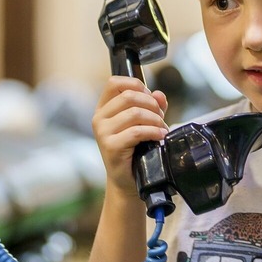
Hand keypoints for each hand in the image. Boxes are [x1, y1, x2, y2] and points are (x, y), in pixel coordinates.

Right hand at [92, 76, 168, 196]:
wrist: (128, 179)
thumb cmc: (135, 148)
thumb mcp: (144, 122)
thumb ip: (152, 105)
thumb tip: (159, 94)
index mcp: (103, 108)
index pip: (114, 82)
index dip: (136, 85)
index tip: (150, 98)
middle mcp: (99, 118)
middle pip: (129, 96)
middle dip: (151, 104)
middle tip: (161, 117)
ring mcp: (102, 133)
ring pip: (135, 113)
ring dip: (155, 120)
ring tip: (162, 129)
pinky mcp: (111, 147)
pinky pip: (136, 132)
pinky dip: (154, 132)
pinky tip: (160, 136)